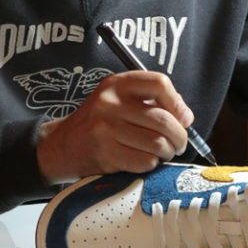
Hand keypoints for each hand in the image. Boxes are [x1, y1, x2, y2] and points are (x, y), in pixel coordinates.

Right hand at [36, 70, 192, 184]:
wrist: (61, 146)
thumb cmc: (98, 124)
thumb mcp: (118, 101)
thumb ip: (151, 102)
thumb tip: (185, 116)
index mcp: (117, 84)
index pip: (159, 83)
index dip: (178, 103)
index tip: (183, 118)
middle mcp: (110, 103)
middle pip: (163, 119)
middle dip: (179, 137)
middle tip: (178, 144)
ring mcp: (105, 128)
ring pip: (157, 143)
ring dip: (166, 153)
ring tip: (161, 153)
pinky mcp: (104, 153)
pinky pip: (144, 161)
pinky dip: (150, 164)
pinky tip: (143, 161)